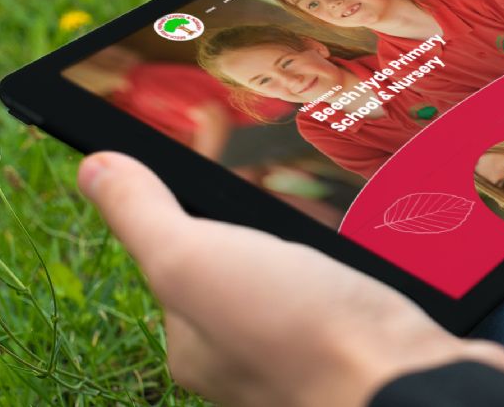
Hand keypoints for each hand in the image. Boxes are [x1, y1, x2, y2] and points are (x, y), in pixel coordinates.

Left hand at [78, 152, 503, 406]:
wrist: (410, 386)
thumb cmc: (296, 333)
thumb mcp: (195, 261)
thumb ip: (143, 215)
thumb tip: (93, 167)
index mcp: (195, 335)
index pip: (179, 242)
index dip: (193, 177)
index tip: (216, 122)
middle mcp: (246, 348)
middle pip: (244, 247)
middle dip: (261, 195)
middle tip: (285, 152)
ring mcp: (309, 344)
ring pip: (302, 260)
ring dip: (313, 218)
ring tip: (331, 181)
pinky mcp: (362, 337)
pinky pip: (348, 276)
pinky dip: (354, 244)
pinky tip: (369, 222)